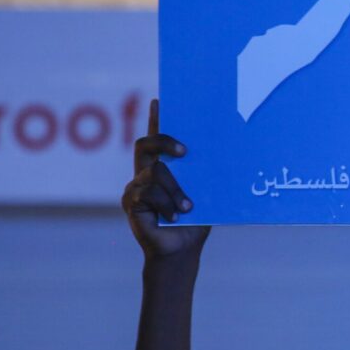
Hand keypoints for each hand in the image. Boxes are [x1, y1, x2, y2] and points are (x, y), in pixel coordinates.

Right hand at [121, 100, 209, 260]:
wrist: (182, 249)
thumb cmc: (195, 221)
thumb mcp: (203, 193)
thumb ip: (202, 174)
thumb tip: (219, 151)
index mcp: (163, 168)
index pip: (156, 139)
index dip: (156, 119)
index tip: (160, 100)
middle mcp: (144, 173)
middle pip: (145, 144)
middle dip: (165, 140)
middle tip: (185, 151)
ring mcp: (135, 186)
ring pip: (154, 171)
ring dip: (175, 189)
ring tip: (187, 208)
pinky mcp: (130, 201)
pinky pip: (148, 192)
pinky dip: (166, 204)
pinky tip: (174, 216)